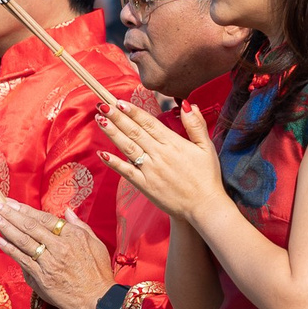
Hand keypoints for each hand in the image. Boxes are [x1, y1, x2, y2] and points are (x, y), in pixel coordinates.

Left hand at [0, 198, 114, 308]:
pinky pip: (22, 258)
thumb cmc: (98, 272)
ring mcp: (49, 261)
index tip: (11, 202)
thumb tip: (67, 211)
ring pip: (23, 240)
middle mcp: (60, 246)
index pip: (44, 218)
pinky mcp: (42, 276)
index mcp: (74, 235)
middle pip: (30, 226)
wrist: (98, 299)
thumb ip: (80, 226)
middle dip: (10, 213)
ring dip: (5, 227)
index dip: (25, 209)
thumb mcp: (97, 244)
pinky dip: (9, 248)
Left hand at [100, 101, 225, 223]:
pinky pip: (126, 172)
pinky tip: (102, 154)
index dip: (133, 112)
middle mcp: (159, 155)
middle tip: (102, 105)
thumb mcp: (207, 147)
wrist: (204, 206)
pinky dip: (114, 163)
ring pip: (127, 148)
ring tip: (100, 120)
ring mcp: (150, 170)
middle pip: (134, 132)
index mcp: (173, 144)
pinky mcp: (145, 185)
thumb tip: (189, 105)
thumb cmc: (207, 177)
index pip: (149, 123)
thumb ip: (196, 125)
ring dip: (112, 133)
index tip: (120, 102)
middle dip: (117, 117)